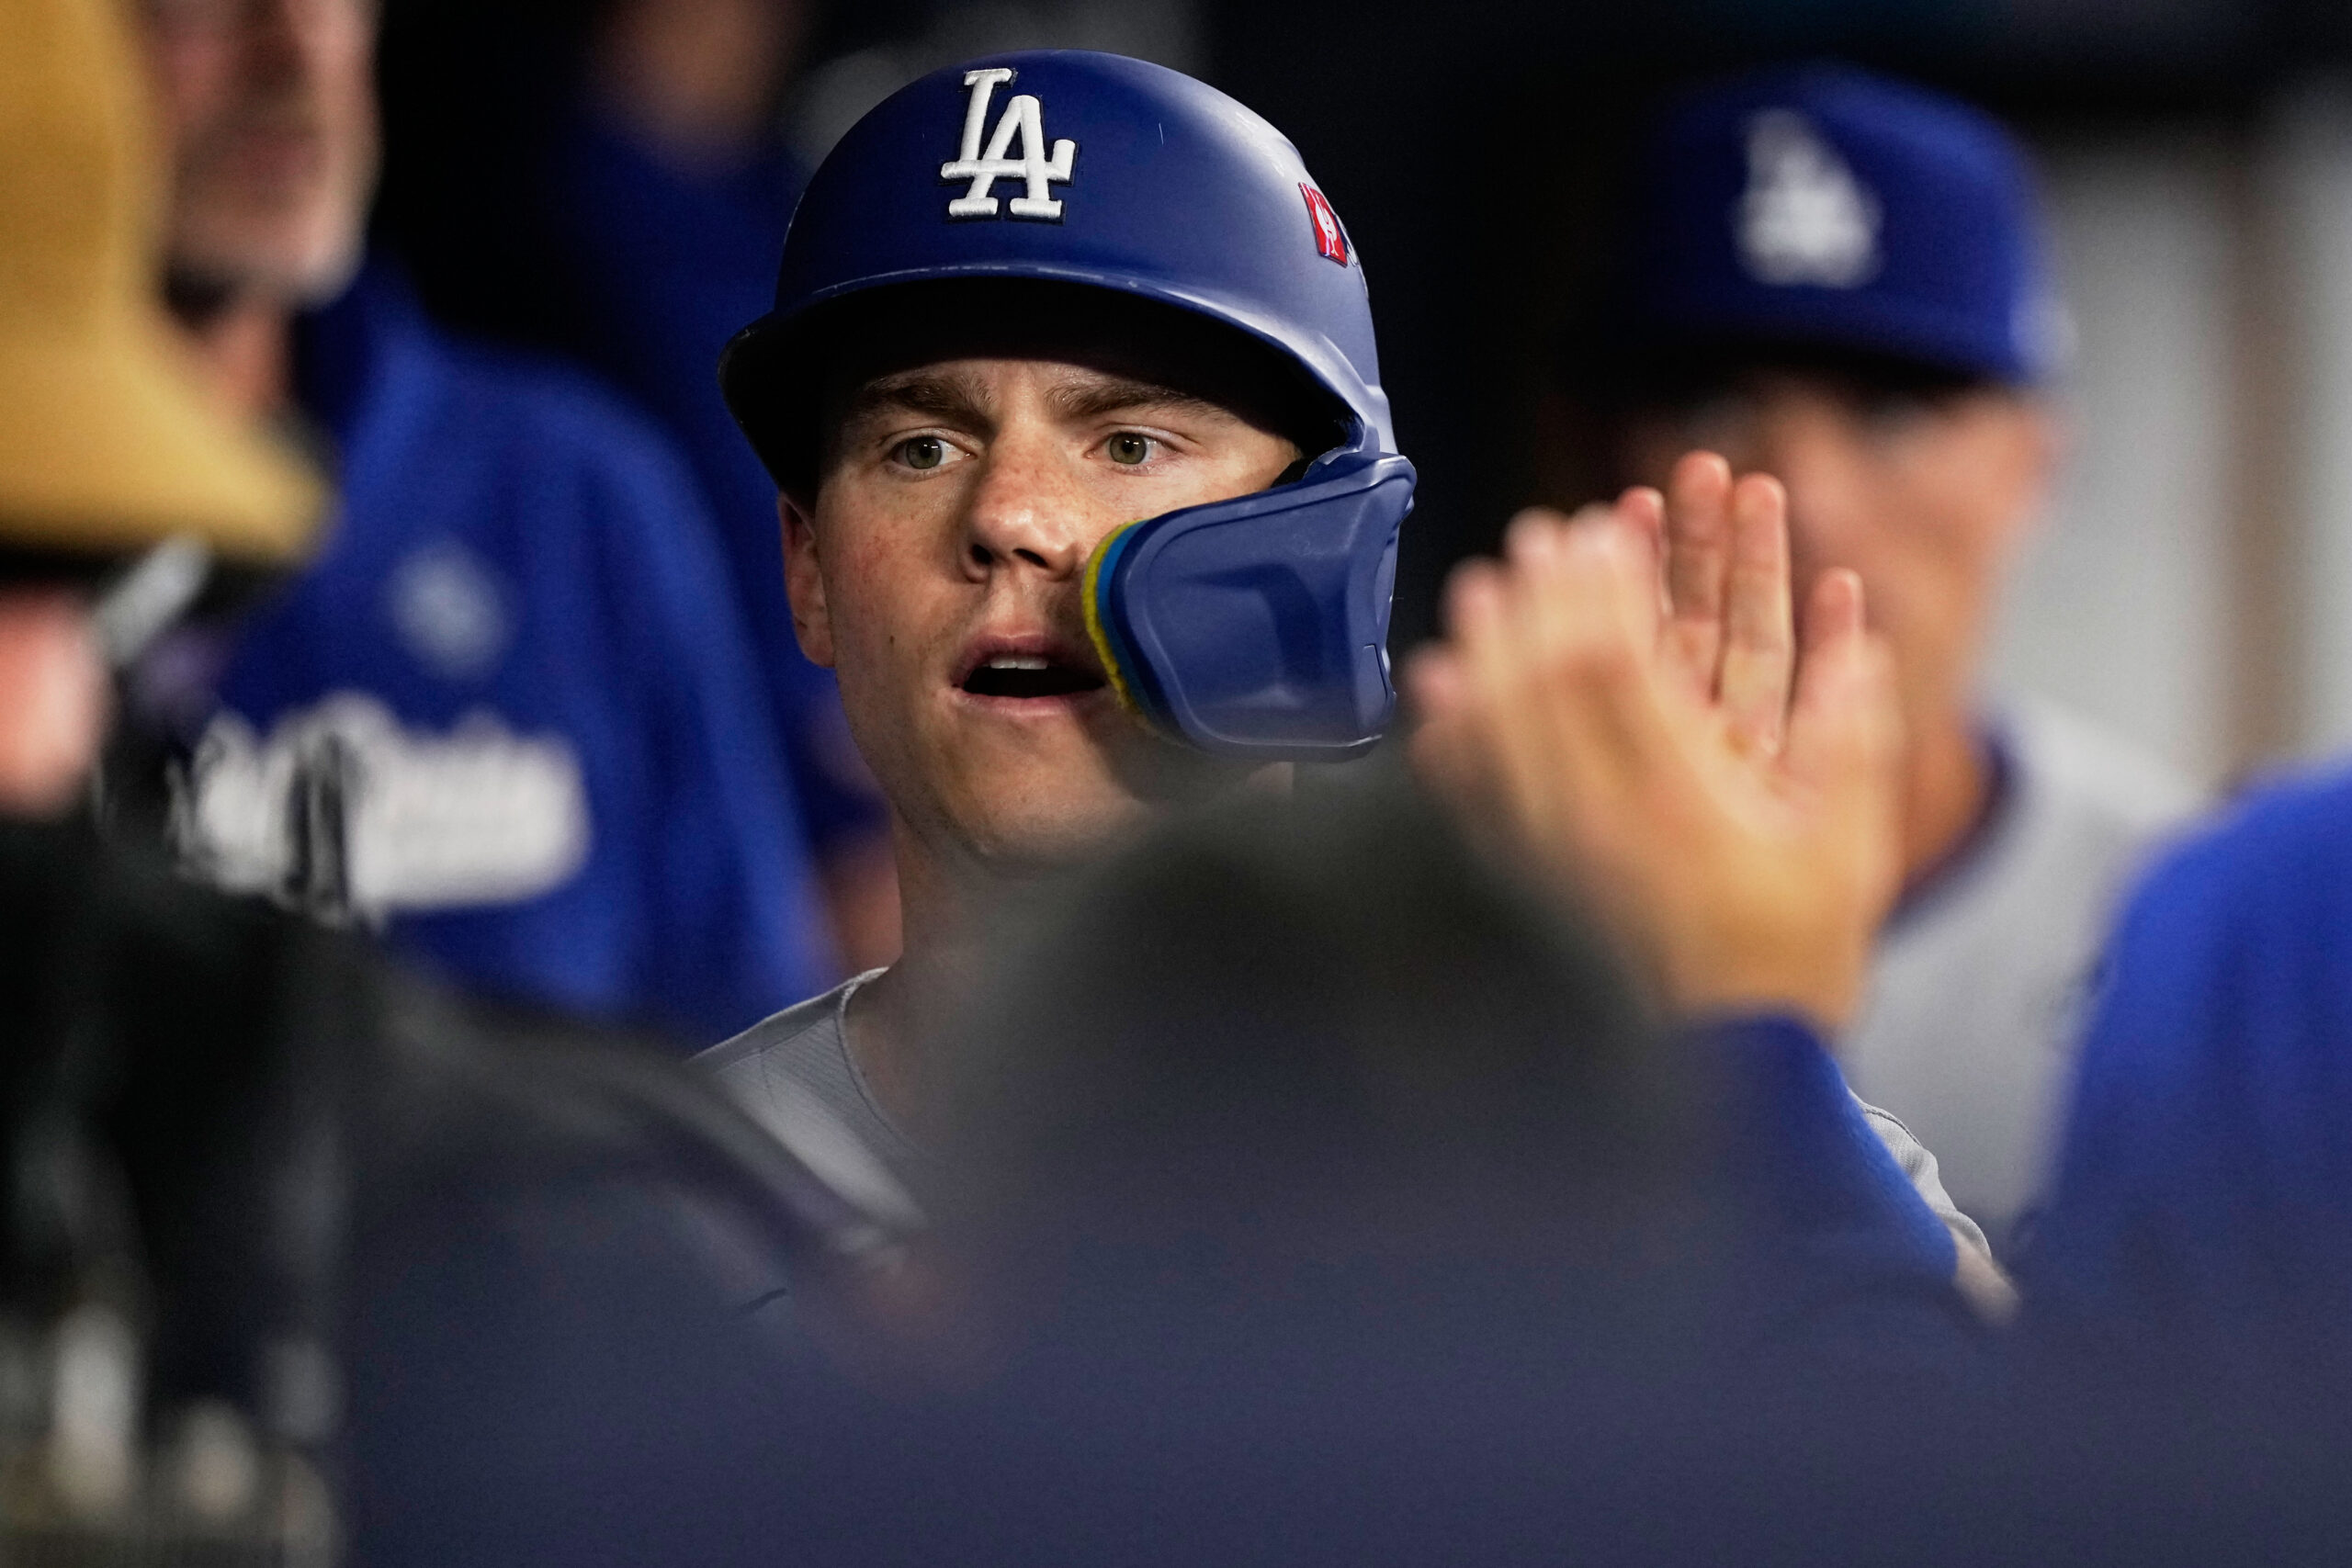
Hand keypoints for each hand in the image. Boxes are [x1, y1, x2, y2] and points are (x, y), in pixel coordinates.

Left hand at [1406, 452, 1902, 1031]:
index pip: (1620, 668)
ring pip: (1498, 734)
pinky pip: (1472, 801)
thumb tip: (1860, 644)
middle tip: (1532, 537)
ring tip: (1476, 595)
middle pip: (1545, 685)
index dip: (1604, 591)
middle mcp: (1598, 823)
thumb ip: (1853, 743)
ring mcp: (1551, 857)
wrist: (1731, 1072)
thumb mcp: (1849, 852)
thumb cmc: (1793, 963)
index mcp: (1678, 803)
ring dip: (1486, 656)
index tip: (1598, 533)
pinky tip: (1438, 701)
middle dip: (1539, 601)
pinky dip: (1451, 740)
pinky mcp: (1526, 887)